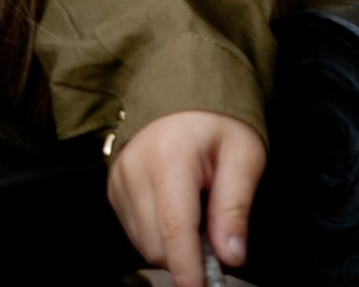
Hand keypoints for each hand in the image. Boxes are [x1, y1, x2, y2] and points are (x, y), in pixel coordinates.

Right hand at [107, 109, 266, 284]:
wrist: (181, 90)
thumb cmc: (217, 122)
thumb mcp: (244, 156)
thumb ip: (235, 207)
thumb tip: (231, 256)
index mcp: (169, 157)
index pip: (175, 228)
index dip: (188, 269)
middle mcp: (135, 169)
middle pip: (157, 244)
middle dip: (189, 258)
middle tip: (218, 241)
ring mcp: (119, 179)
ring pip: (145, 244)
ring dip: (174, 248)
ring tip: (199, 217)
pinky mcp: (113, 188)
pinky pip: (136, 232)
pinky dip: (159, 236)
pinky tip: (178, 213)